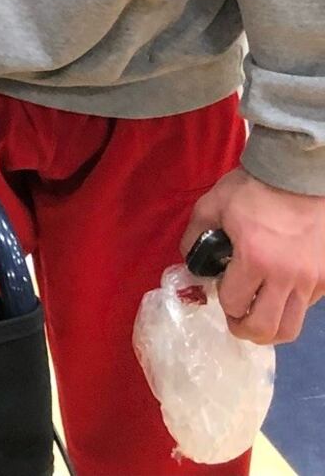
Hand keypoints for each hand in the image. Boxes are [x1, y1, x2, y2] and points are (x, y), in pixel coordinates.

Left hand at [180, 168, 324, 345]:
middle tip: (236, 318)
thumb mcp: (214, 203)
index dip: (221, 299)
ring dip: (270, 329)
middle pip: (264, 329)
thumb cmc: (255, 186)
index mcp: (255, 258)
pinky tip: (279, 292)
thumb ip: (195, 234)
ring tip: (258, 315)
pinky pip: (306, 308)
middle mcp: (286, 276)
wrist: (298, 172)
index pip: (233, 302)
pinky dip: (290, 308)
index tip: (219, 287)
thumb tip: (190, 260)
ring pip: (291, 328)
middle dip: (243, 329)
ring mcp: (310, 280)